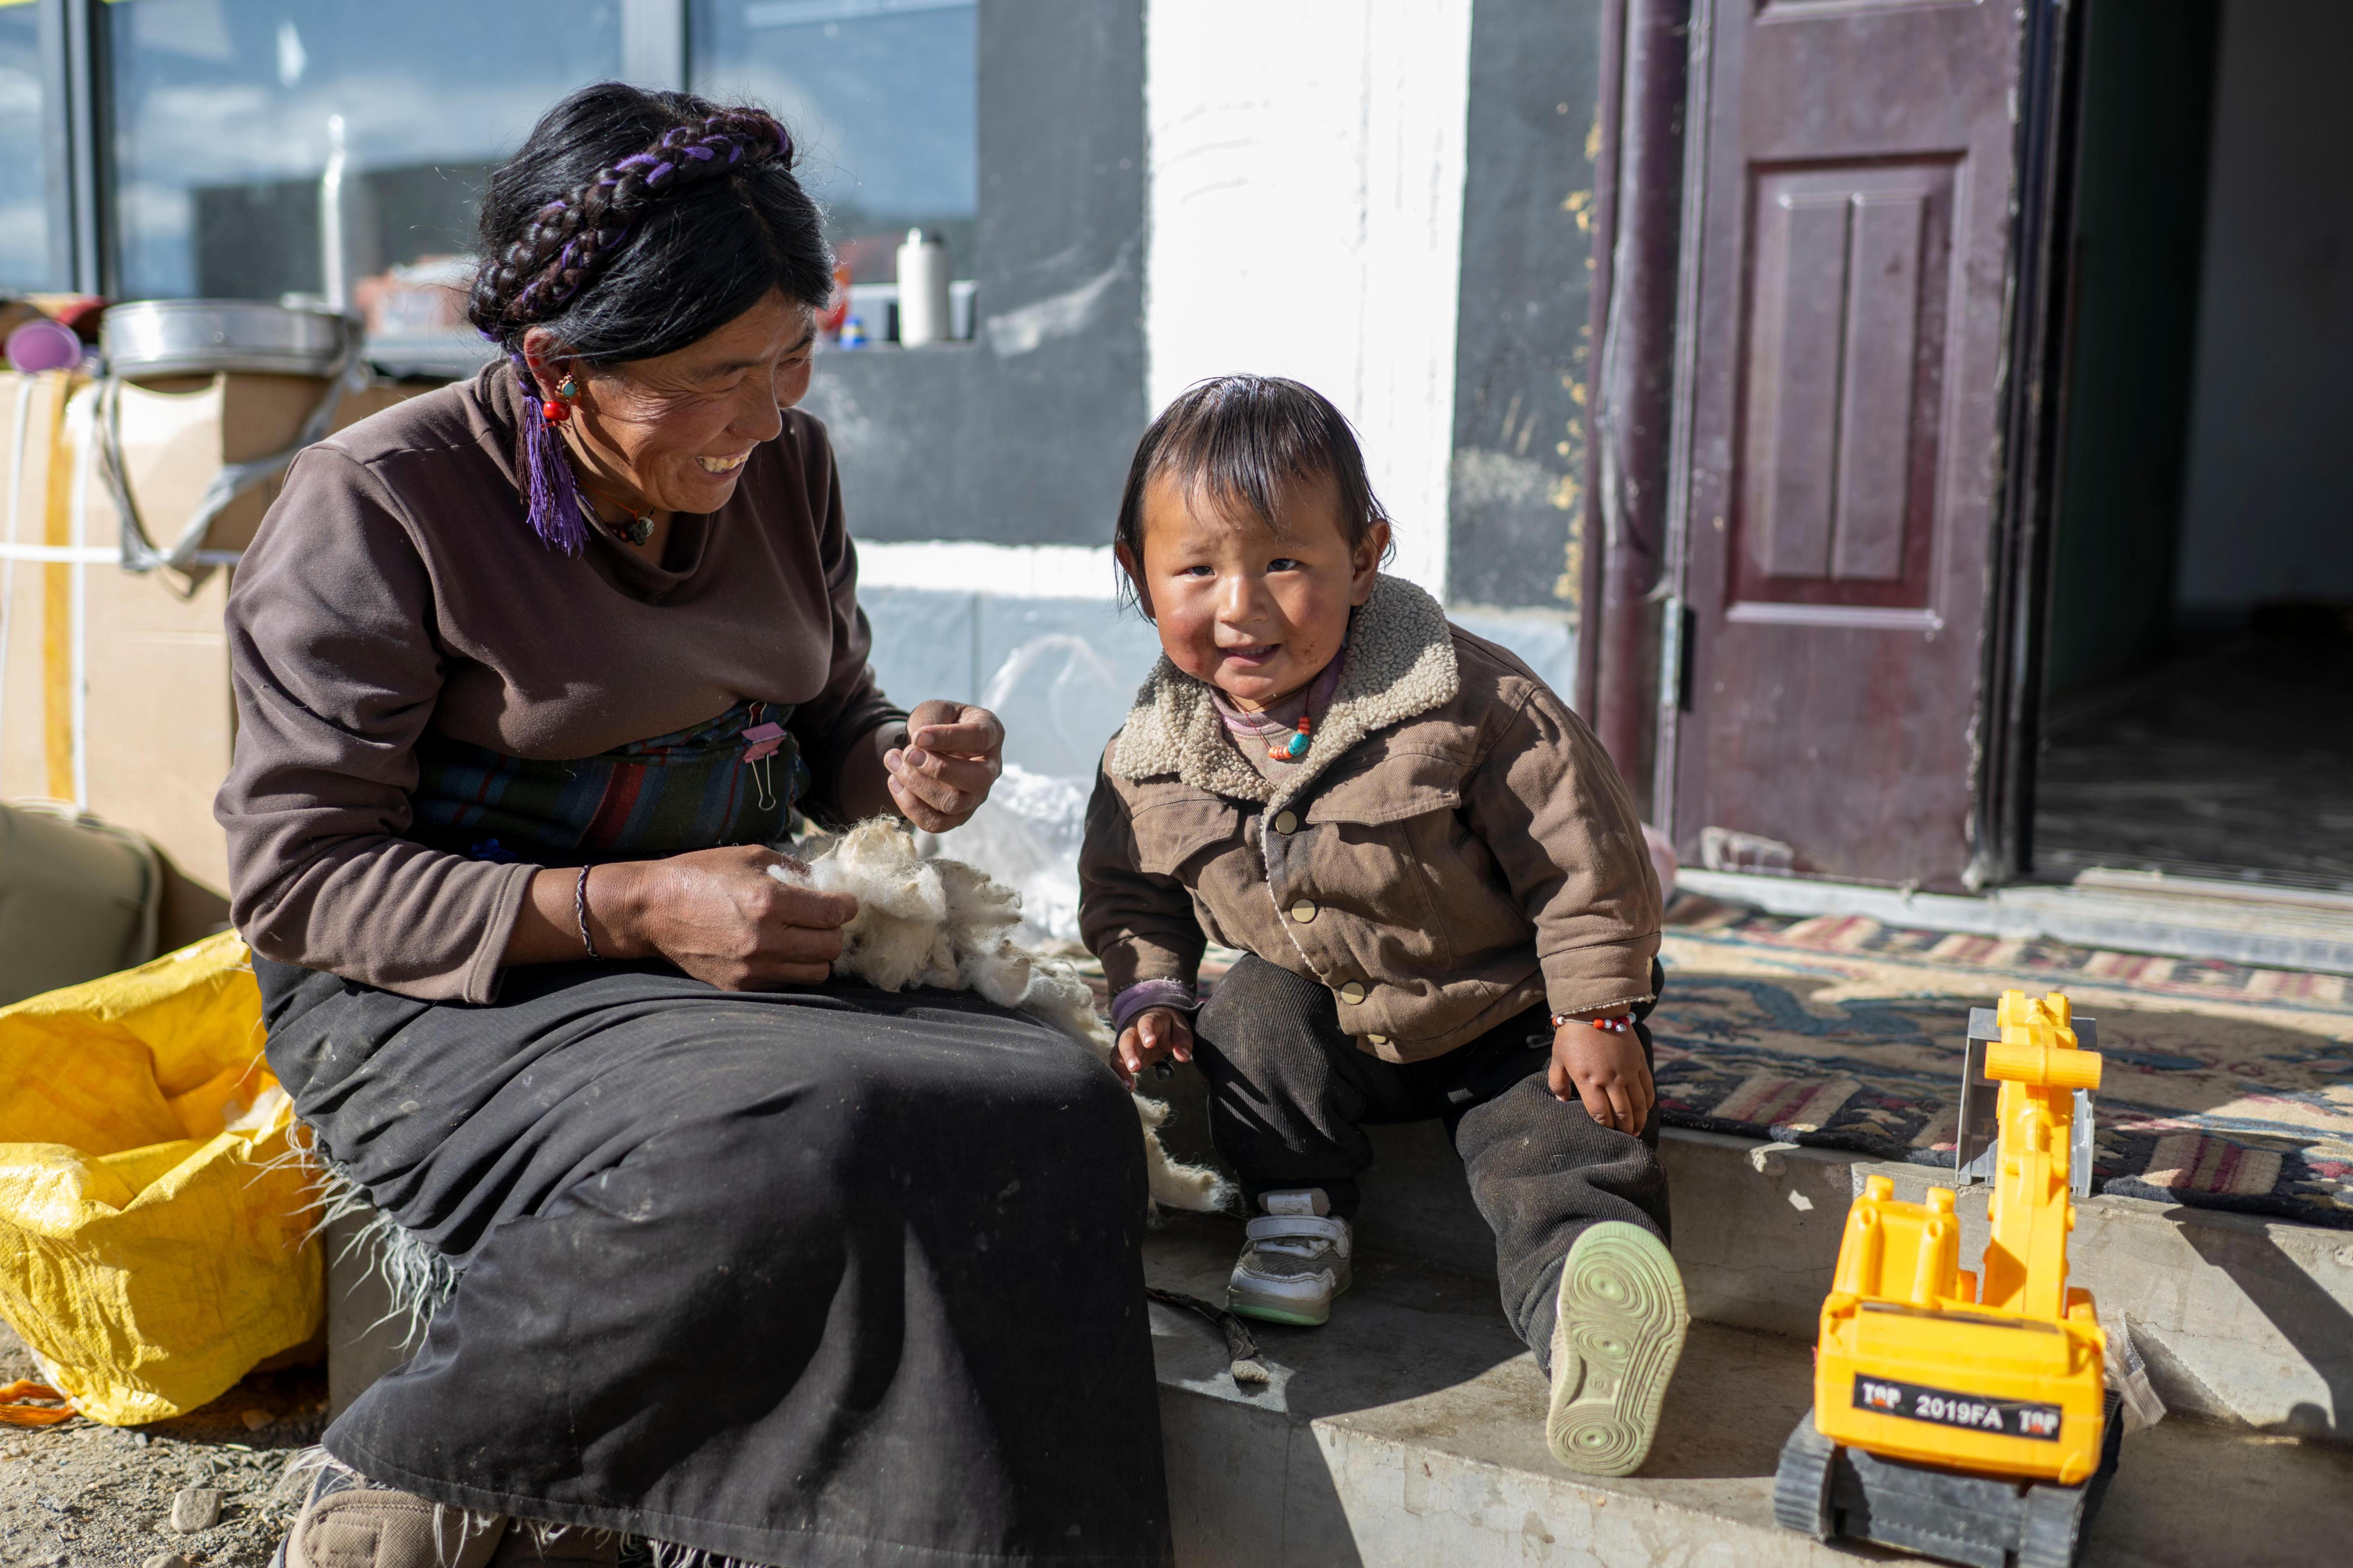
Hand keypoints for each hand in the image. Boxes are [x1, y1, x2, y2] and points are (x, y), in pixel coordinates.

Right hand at [600, 844, 858, 989]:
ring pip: (817, 973)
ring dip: (817, 954)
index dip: (847, 905)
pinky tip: (780, 950)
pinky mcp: (741, 986)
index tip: (843, 901)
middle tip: (823, 919)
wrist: (652, 910)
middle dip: (834, 930)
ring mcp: (753, 968)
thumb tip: (827, 882)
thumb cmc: (701, 874)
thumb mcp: (751, 856)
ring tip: (804, 937)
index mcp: (770, 902)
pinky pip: (788, 983)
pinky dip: (792, 968)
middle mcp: (766, 940)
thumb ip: (794, 869)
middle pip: (832, 947)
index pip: (835, 914)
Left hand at [885, 700, 1003, 831]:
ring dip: (917, 785)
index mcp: (992, 733)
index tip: (918, 737)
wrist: (929, 743)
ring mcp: (976, 796)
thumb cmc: (937, 722)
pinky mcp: (957, 816)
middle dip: (937, 769)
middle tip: (908, 754)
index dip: (948, 739)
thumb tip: (920, 746)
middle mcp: (991, 768)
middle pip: (976, 780)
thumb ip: (930, 722)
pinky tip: (895, 782)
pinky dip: (910, 806)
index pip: (979, 738)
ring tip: (894, 762)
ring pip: (953, 804)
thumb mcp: (934, 710)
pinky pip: (936, 823)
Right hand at [1114, 1007, 1193, 1089]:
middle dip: (1129, 1053)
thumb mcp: (1180, 1028)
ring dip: (1120, 1068)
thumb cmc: (1169, 1026)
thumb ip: (1182, 1041)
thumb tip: (1183, 1057)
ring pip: (1117, 1053)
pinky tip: (1128, 1088)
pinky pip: (1118, 1064)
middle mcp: (1134, 1031)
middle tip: (1135, 1067)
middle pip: (1126, 1039)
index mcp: (1150, 1020)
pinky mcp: (1124, 1055)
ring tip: (1128, 1085)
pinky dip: (1120, 1076)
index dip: (1146, 1032)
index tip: (1150, 1043)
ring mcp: (1127, 1043)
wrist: (1155, 1023)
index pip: (1146, 1023)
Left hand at [1547, 1016, 1654, 1133]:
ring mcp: (1628, 1071)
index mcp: (1588, 1080)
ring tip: (1635, 1131)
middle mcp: (1610, 1079)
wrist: (1594, 1007)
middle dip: (1623, 1130)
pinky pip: (1648, 1088)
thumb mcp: (1557, 1059)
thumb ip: (1557, 1083)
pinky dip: (1648, 1102)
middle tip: (1623, 1138)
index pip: (1600, 1114)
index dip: (1604, 1128)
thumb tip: (1561, 1102)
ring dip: (1638, 1121)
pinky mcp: (1639, 1061)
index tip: (1604, 1134)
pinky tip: (1644, 1110)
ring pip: (1638, 1105)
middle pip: (1622, 1114)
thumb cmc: (1571, 1035)